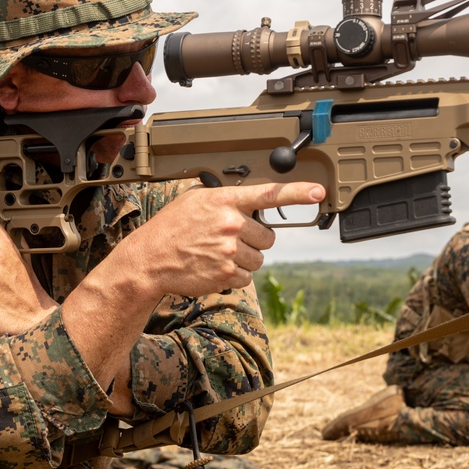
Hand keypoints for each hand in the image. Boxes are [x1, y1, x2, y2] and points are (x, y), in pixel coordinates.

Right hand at [121, 181, 325, 298]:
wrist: (149, 260)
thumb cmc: (170, 228)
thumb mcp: (194, 200)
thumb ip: (224, 198)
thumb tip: (248, 202)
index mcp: (224, 200)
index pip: (269, 193)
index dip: (298, 192)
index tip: (319, 193)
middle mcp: (231, 223)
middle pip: (268, 236)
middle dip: (253, 240)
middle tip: (228, 240)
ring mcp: (231, 250)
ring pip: (259, 258)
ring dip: (244, 259)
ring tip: (216, 254)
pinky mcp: (229, 274)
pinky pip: (248, 276)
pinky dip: (235, 275)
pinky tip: (214, 267)